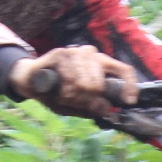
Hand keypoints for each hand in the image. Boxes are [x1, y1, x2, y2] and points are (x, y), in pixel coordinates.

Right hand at [11, 45, 139, 119]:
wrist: (31, 81)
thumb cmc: (58, 92)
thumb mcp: (78, 105)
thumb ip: (93, 108)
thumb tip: (107, 110)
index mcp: (101, 65)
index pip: (124, 70)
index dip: (130, 86)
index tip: (129, 101)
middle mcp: (92, 55)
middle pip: (100, 85)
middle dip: (85, 100)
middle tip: (73, 101)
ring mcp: (77, 52)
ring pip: (86, 84)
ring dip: (72, 97)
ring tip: (63, 94)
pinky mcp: (62, 53)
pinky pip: (71, 79)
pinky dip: (63, 91)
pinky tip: (58, 89)